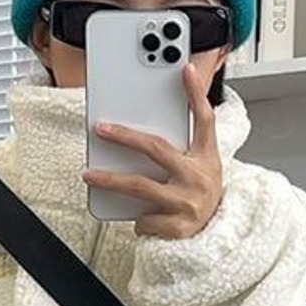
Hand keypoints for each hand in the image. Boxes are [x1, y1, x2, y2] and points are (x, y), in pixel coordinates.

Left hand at [82, 60, 223, 239]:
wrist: (216, 237)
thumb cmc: (200, 196)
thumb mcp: (201, 168)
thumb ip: (181, 149)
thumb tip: (142, 131)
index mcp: (206, 157)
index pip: (204, 119)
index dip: (195, 93)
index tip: (184, 69)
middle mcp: (198, 177)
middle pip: (156, 148)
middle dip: (125, 137)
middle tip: (101, 129)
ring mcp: (187, 202)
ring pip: (140, 186)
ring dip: (110, 180)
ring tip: (89, 175)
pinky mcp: (177, 227)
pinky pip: (143, 217)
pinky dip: (138, 219)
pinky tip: (142, 220)